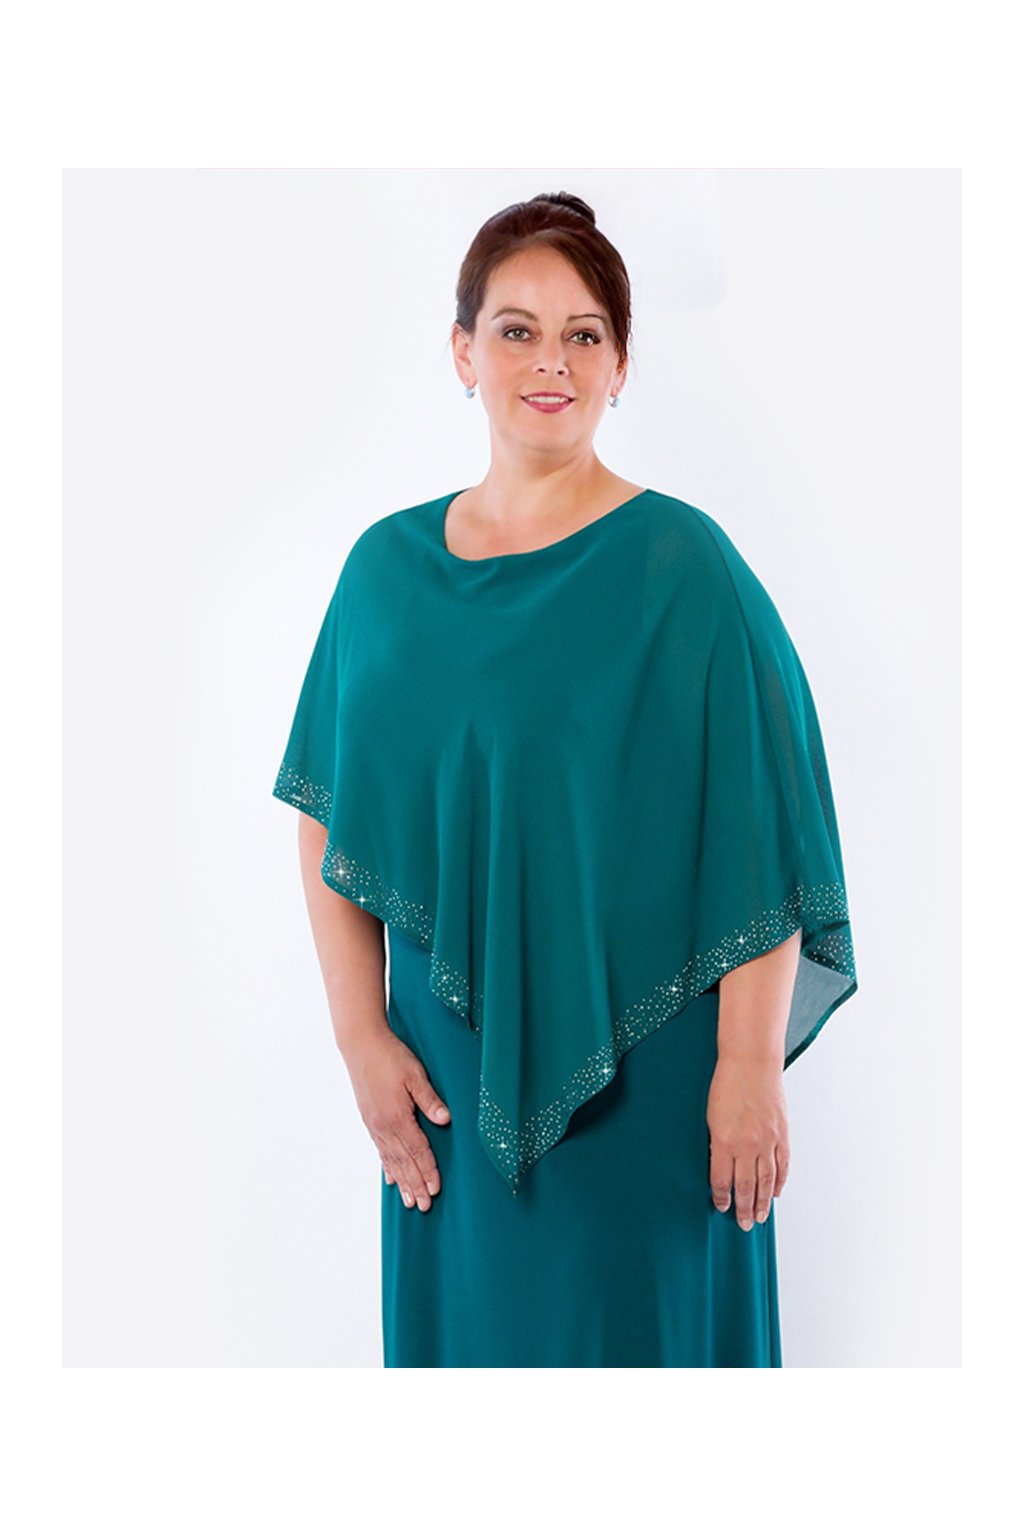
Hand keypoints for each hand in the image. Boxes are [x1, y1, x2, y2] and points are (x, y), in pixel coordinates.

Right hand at [346, 1029, 450, 1211]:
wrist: (361, 1045)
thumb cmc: (390, 1057)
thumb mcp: (416, 1075)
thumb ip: (430, 1100)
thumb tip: (446, 1120)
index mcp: (397, 1117)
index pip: (418, 1151)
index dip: (428, 1171)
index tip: (435, 1190)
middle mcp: (384, 1126)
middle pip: (404, 1162)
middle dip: (415, 1185)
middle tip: (424, 1207)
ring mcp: (374, 1125)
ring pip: (391, 1160)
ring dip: (402, 1181)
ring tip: (409, 1201)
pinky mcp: (369, 1120)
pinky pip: (380, 1150)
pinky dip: (387, 1167)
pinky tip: (391, 1178)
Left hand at [705, 1056, 789, 1230]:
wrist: (751, 1064)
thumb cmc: (727, 1084)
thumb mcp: (711, 1116)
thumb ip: (717, 1143)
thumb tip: (720, 1165)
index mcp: (724, 1141)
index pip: (722, 1180)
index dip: (722, 1197)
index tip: (721, 1207)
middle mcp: (747, 1145)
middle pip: (745, 1186)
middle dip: (743, 1208)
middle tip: (743, 1225)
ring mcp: (767, 1141)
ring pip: (765, 1181)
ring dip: (762, 1202)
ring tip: (759, 1218)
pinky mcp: (781, 1135)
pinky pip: (782, 1165)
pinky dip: (779, 1181)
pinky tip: (775, 1193)